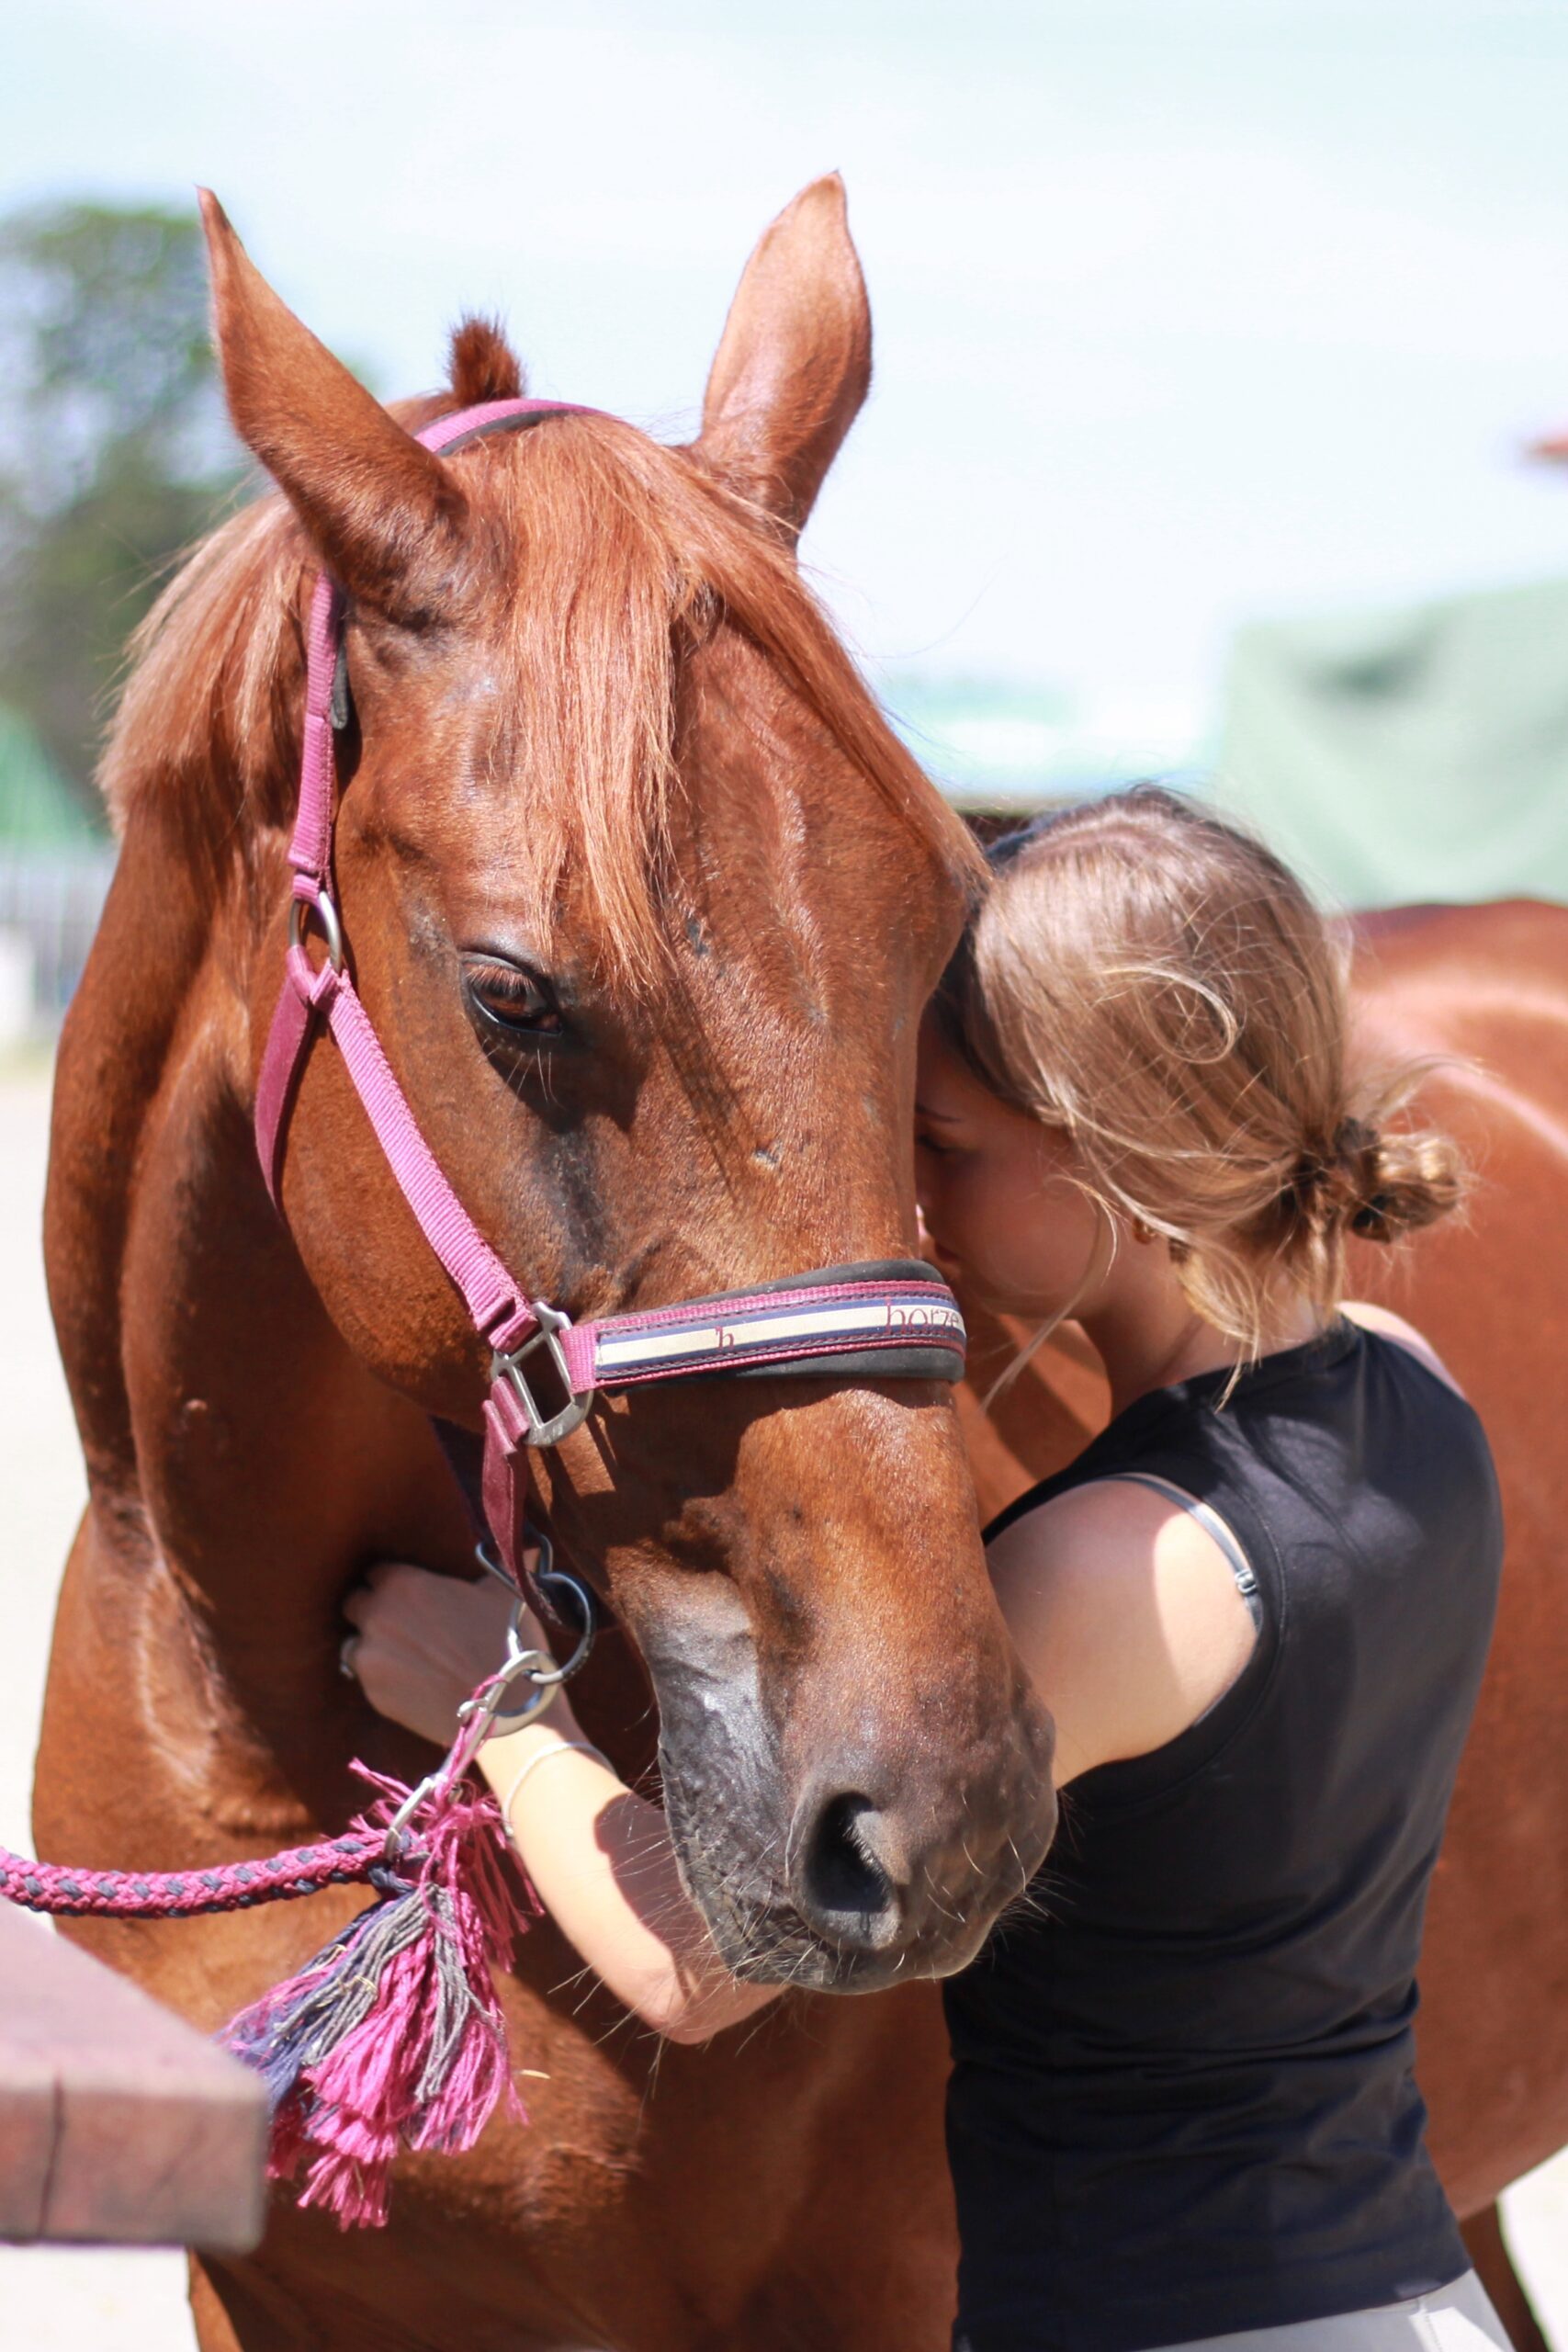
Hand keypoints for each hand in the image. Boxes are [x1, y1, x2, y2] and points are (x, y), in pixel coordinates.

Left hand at [342, 1561, 547, 1748]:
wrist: (505, 1708)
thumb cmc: (506, 1642)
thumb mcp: (505, 1593)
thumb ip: (499, 1565)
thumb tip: (526, 1547)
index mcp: (403, 1583)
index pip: (376, 1571)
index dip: (391, 1580)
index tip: (406, 1591)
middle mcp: (377, 1615)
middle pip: (354, 1603)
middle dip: (372, 1609)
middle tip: (399, 1622)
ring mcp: (370, 1656)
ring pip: (353, 1643)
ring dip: (370, 1645)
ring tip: (399, 1655)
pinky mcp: (373, 1693)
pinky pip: (365, 1678)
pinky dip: (381, 1677)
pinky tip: (408, 1681)